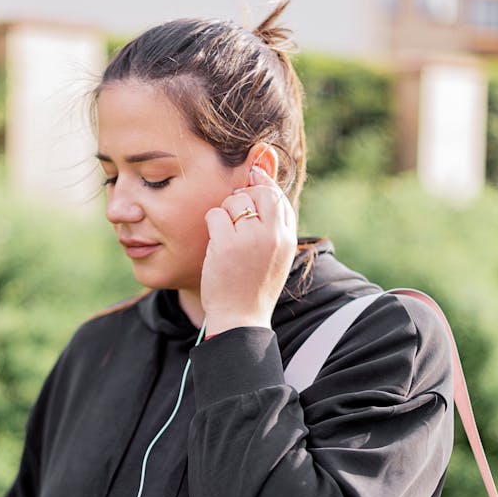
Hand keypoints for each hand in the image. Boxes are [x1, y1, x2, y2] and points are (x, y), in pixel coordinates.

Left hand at [201, 165, 296, 335]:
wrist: (241, 320)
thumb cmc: (253, 290)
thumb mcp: (275, 259)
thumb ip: (273, 229)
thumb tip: (262, 190)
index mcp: (287, 239)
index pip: (280, 198)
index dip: (266, 183)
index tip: (253, 176)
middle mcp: (273, 236)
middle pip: (260, 192)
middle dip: (244, 195)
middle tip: (233, 213)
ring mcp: (251, 239)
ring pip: (235, 200)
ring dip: (225, 212)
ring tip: (224, 237)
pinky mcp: (227, 244)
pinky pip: (215, 214)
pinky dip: (211, 223)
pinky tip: (214, 243)